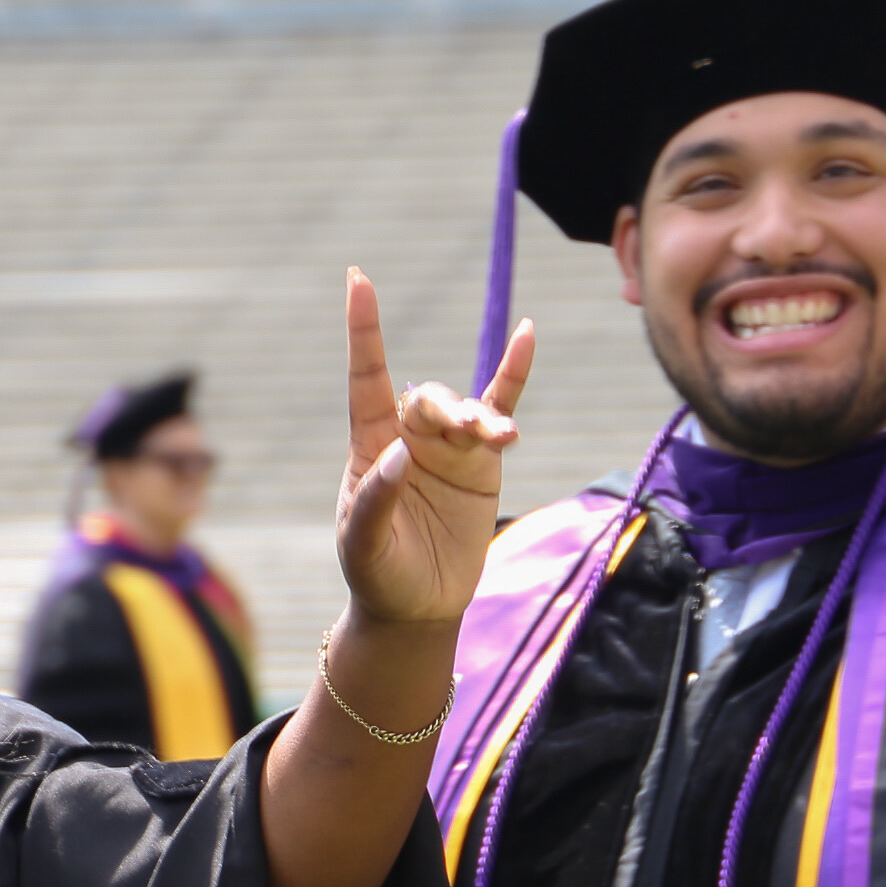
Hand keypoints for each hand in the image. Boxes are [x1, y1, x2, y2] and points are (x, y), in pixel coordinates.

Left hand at [337, 270, 530, 628]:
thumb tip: (402, 453)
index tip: (357, 279)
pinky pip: (499, 407)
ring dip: (483, 417)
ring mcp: (447, 445)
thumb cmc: (378, 573)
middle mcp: (407, 434)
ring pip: (467, 407)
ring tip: (500, 437)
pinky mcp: (482, 461)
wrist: (416, 606)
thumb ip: (377, 499)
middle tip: (466, 429)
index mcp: (369, 446)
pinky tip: (527, 336)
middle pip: (427, 397)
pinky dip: (513, 374)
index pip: (365, 379)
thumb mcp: (363, 545)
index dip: (363, 332)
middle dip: (447, 407)